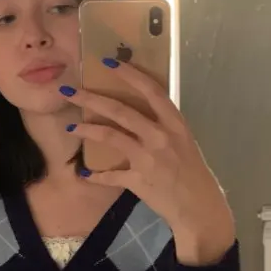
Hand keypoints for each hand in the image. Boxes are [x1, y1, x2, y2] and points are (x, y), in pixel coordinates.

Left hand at [61, 61, 235, 265]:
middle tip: (70, 91)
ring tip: (71, 126)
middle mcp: (161, 136)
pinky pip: (110, 175)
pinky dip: (96, 175)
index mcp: (175, 124)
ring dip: (87, 129)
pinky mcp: (138, 180)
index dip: (129, 74)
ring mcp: (148, 158)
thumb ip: (164, 127)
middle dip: (92, 98)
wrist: (199, 208)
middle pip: (121, 110)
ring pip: (110, 136)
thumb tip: (141, 113)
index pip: (151, 90)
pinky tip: (85, 173)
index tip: (108, 61)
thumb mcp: (185, 142)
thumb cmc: (194, 173)